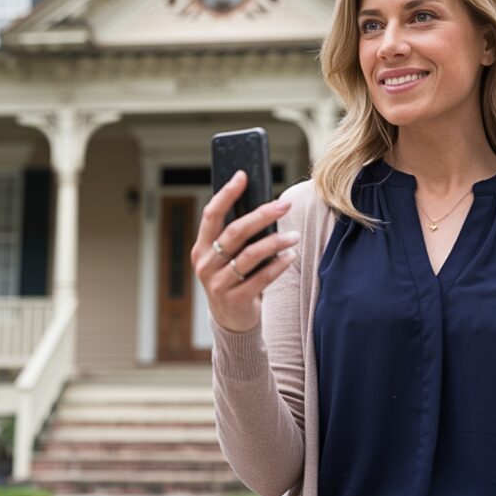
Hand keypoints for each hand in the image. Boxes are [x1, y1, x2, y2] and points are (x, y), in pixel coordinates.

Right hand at [191, 170, 298, 332]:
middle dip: (262, 215)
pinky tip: (290, 255)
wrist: (230, 320)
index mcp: (201, 247)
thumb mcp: (224, 257)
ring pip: (250, 255)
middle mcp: (205, 264)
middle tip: (284, 205)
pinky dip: (278, 265)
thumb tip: (263, 205)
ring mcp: (218, 283)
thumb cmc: (232, 278)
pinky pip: (261, 278)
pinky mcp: (235, 299)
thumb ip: (235, 237)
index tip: (242, 175)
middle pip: (235, 232)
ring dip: (275, 242)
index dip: (226, 194)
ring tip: (295, 235)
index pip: (211, 215)